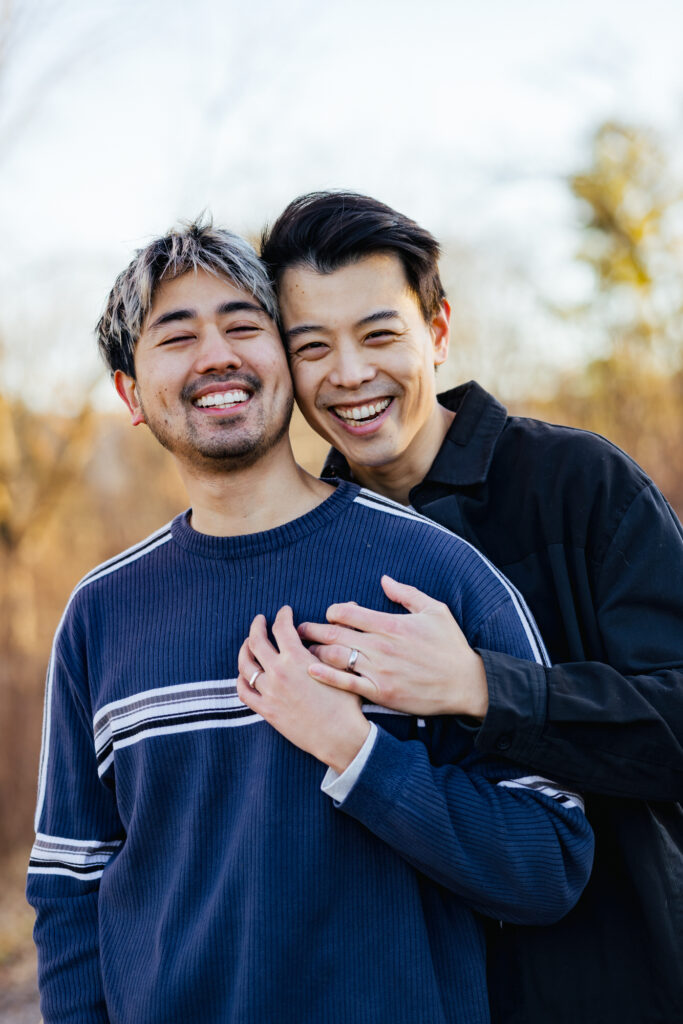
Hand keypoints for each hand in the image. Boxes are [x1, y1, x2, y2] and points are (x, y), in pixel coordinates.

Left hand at [237, 606, 370, 772]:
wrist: (340, 737)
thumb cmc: (346, 703)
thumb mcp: (344, 668)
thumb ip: (337, 641)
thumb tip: (350, 610)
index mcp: (296, 658)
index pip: (282, 627)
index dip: (282, 615)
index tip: (284, 611)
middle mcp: (278, 672)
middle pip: (257, 641)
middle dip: (257, 626)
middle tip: (259, 620)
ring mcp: (270, 692)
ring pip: (246, 665)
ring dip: (244, 650)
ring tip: (248, 644)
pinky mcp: (267, 711)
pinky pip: (244, 692)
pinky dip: (241, 680)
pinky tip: (244, 674)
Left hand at [297, 576, 488, 718]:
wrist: (466, 684)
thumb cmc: (451, 645)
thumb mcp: (435, 610)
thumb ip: (406, 594)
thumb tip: (383, 580)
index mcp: (391, 624)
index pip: (348, 612)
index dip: (333, 611)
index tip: (331, 614)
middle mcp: (382, 646)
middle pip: (335, 634)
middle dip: (313, 630)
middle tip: (300, 629)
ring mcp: (380, 671)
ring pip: (336, 658)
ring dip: (315, 652)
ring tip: (303, 651)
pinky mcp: (382, 692)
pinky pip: (347, 684)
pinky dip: (326, 676)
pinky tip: (311, 671)